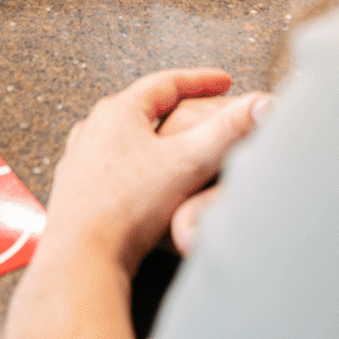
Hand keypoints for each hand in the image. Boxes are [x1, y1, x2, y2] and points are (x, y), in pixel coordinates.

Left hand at [41, 69, 264, 274]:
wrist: (81, 258)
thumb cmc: (129, 209)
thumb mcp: (188, 163)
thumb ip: (227, 131)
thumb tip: (263, 104)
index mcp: (119, 112)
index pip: (167, 82)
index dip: (202, 80)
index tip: (224, 81)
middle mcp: (93, 128)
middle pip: (143, 106)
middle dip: (176, 104)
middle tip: (203, 105)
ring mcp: (80, 157)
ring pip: (123, 135)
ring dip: (151, 134)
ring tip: (173, 140)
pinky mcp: (75, 187)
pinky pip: (110, 163)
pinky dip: (133, 163)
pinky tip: (143, 178)